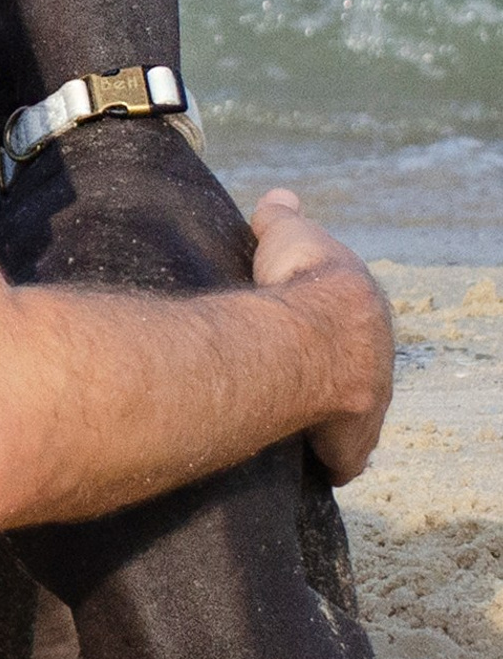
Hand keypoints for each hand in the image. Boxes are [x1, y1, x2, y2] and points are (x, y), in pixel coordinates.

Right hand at [250, 188, 393, 483]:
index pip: (356, 325)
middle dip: (339, 379)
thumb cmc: (300, 280)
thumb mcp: (288, 235)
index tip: (311, 334)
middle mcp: (379, 361)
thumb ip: (282, 219)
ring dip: (333, 422)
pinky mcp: (350, 439)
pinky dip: (329, 457)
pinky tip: (314, 461)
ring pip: (356, 419)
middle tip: (305, 381)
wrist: (315, 330)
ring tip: (300, 422)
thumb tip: (279, 197)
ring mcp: (369, 403)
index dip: (333, 329)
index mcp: (366, 312)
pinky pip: (342, 454)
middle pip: (363, 374)